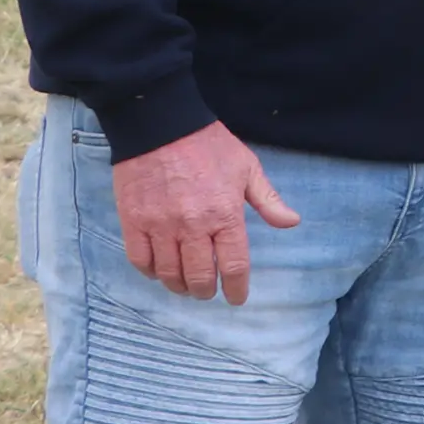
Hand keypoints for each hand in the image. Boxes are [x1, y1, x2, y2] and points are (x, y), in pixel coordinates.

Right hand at [111, 122, 300, 304]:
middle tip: (208, 291)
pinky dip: (150, 272)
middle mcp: (192, 226)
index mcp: (225, 215)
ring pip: (168, 273)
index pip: (234, 266)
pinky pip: (140, 259)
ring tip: (185, 285)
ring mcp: (160, 225)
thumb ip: (268, 200)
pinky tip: (159, 271)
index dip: (236, 288)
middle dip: (206, 291)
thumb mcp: (247, 168)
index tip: (237, 298)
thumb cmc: (208, 145)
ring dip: (179, 285)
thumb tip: (291, 222)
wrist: (160, 125)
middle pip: (199, 276)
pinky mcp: (133, 221)